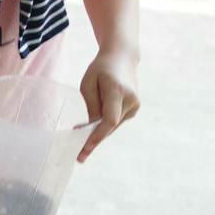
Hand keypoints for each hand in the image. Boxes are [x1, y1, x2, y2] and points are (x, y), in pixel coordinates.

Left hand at [78, 46, 140, 161]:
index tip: (84, 149)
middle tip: (79, 156)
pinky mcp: (135, 108)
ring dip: (98, 131)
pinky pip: (117, 121)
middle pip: (110, 126)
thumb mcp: (88, 83)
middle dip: (94, 140)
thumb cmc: (101, 69)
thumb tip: (90, 127)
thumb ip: (90, 105)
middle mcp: (130, 100)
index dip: (96, 137)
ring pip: (113, 125)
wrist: (122, 58)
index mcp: (117, 91)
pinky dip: (105, 124)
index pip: (109, 120)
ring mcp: (135, 104)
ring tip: (82, 137)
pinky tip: (95, 125)